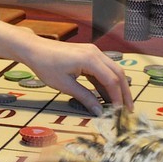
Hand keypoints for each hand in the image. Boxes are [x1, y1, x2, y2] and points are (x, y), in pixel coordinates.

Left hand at [12, 41, 132, 114]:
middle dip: (125, 92)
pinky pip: (103, 69)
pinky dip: (106, 82)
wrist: (34, 49)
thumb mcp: (65, 85)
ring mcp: (93, 52)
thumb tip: (99, 112)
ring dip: (117, 87)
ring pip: (113, 71)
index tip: (119, 112)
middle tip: (128, 110)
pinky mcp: (89, 54)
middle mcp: (96, 53)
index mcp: (90, 59)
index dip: (118, 98)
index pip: (112, 80)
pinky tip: (106, 96)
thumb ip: (85, 98)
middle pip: (118, 74)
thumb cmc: (46, 65)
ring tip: (119, 105)